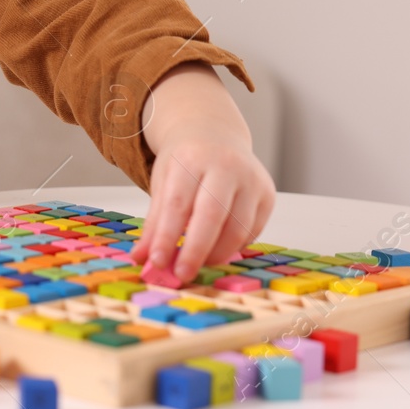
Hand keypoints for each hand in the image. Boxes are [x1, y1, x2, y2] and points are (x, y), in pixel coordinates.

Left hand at [126, 64, 275, 283]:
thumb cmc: (186, 161)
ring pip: (237, 227)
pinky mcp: (268, 194)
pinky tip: (219, 249)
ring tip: (198, 263)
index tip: (156, 262)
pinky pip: (252, 230)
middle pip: (212, 215)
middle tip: (181, 274)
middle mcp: (225, 164)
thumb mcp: (163, 181)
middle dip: (195, 250)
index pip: (178, 203)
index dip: (167, 237)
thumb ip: (154, 222)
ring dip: (216, 253)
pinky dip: (234, 246)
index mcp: (191, 158)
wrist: (215, 134)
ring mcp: (251, 178)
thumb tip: (141, 258)